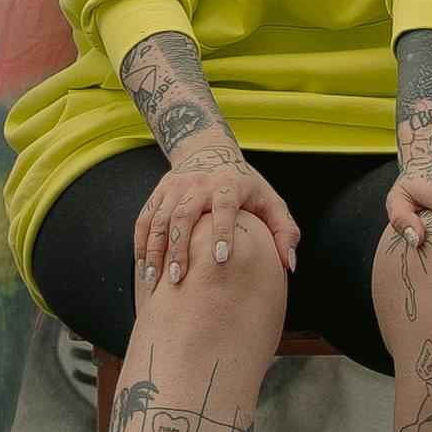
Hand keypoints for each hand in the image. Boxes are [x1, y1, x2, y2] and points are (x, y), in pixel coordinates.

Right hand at [135, 148, 296, 293]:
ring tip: (156, 281)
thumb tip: (289, 264)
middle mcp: (199, 184)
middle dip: (179, 248)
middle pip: (183, 215)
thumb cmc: (246, 185)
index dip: (222, 231)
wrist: (209, 150)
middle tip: (179, 279)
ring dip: (156, 251)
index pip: (223, 207)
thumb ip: (285, 231)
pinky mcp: (159, 192)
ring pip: (159, 219)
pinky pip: (144, 220)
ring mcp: (175, 188)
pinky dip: (142, 244)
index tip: (221, 259)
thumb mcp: (271, 201)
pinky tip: (145, 268)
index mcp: (229, 185)